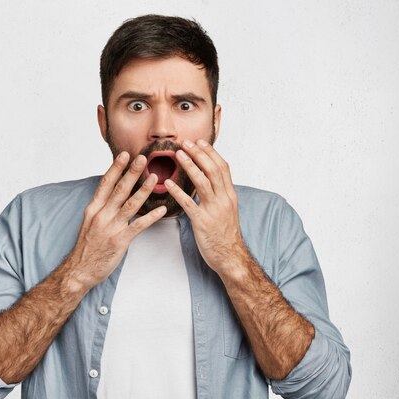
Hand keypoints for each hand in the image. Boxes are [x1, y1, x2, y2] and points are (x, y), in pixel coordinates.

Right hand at [69, 152, 166, 288]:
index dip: (116, 168)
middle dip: (132, 173)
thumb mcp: (89, 222)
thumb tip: (114, 192)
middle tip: (143, 159)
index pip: (106, 183)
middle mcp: (102, 215)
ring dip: (143, 190)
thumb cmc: (87, 247)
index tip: (124, 155)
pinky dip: (151, 217)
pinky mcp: (120, 240)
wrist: (79, 270)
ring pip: (130, 204)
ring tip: (154, 178)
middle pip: (119, 189)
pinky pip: (138, 225)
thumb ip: (102, 207)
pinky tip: (162, 209)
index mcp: (94, 208)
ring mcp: (111, 227)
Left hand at [164, 139, 246, 275]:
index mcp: (230, 195)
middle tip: (185, 142)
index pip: (222, 167)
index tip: (199, 141)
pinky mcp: (202, 222)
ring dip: (190, 166)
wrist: (231, 257)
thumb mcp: (227, 209)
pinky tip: (168, 184)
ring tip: (178, 155)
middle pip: (213, 170)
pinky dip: (178, 192)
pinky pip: (189, 204)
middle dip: (199, 153)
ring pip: (203, 182)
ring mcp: (214, 210)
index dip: (210, 152)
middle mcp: (224, 199)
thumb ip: (219, 193)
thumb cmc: (226, 234)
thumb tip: (210, 179)